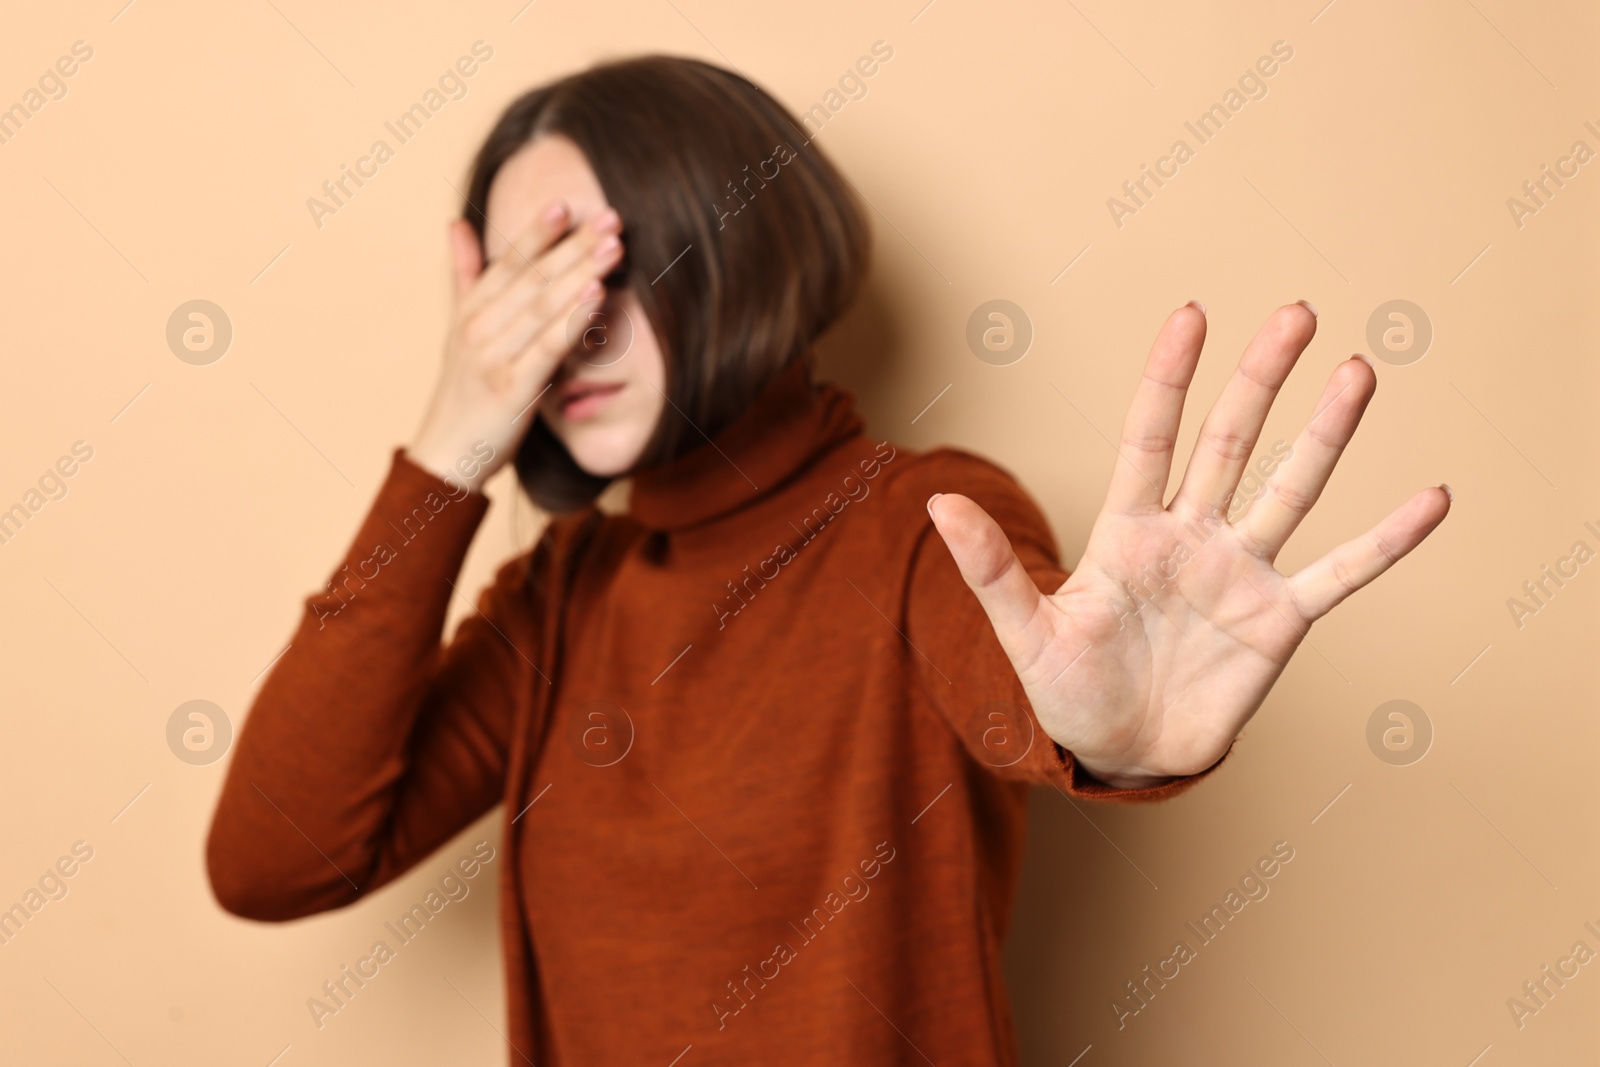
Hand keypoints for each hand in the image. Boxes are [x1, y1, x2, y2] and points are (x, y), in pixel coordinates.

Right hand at [406, 200, 625, 491]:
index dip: (539, 231)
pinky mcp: (511, 389)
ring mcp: (494, 357)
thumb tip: (457, 223)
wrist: (446, 456)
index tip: (568, 203)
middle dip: (574, 245)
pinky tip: (597, 295)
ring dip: (581, 272)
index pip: (509, 262)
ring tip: (613, 246)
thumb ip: (466, 276)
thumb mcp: (459, 330)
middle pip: (533, 277)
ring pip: (543, 305)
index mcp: (471, 312)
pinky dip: (573, 319)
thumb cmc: (464, 394)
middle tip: (611, 217)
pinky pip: (547, 347)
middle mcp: (479, 328)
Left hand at [928, 301, 1450, 787]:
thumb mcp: (1024, 634)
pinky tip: (1432, 500)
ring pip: (1290, 489)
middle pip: (1229, 442)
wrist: (1120, 755)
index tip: (1192, 314)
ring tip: (1359, 371)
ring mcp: (1239, 574)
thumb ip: (990, 571)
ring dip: (1327, 434)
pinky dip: (1386, 542)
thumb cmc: (1067, 691)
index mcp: (1127, 531)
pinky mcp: (1279, 621)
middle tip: (1296, 312)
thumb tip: (935, 504)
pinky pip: (1342, 573)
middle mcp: (1190, 537)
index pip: (1150, 438)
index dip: (1170, 379)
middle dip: (1260, 379)